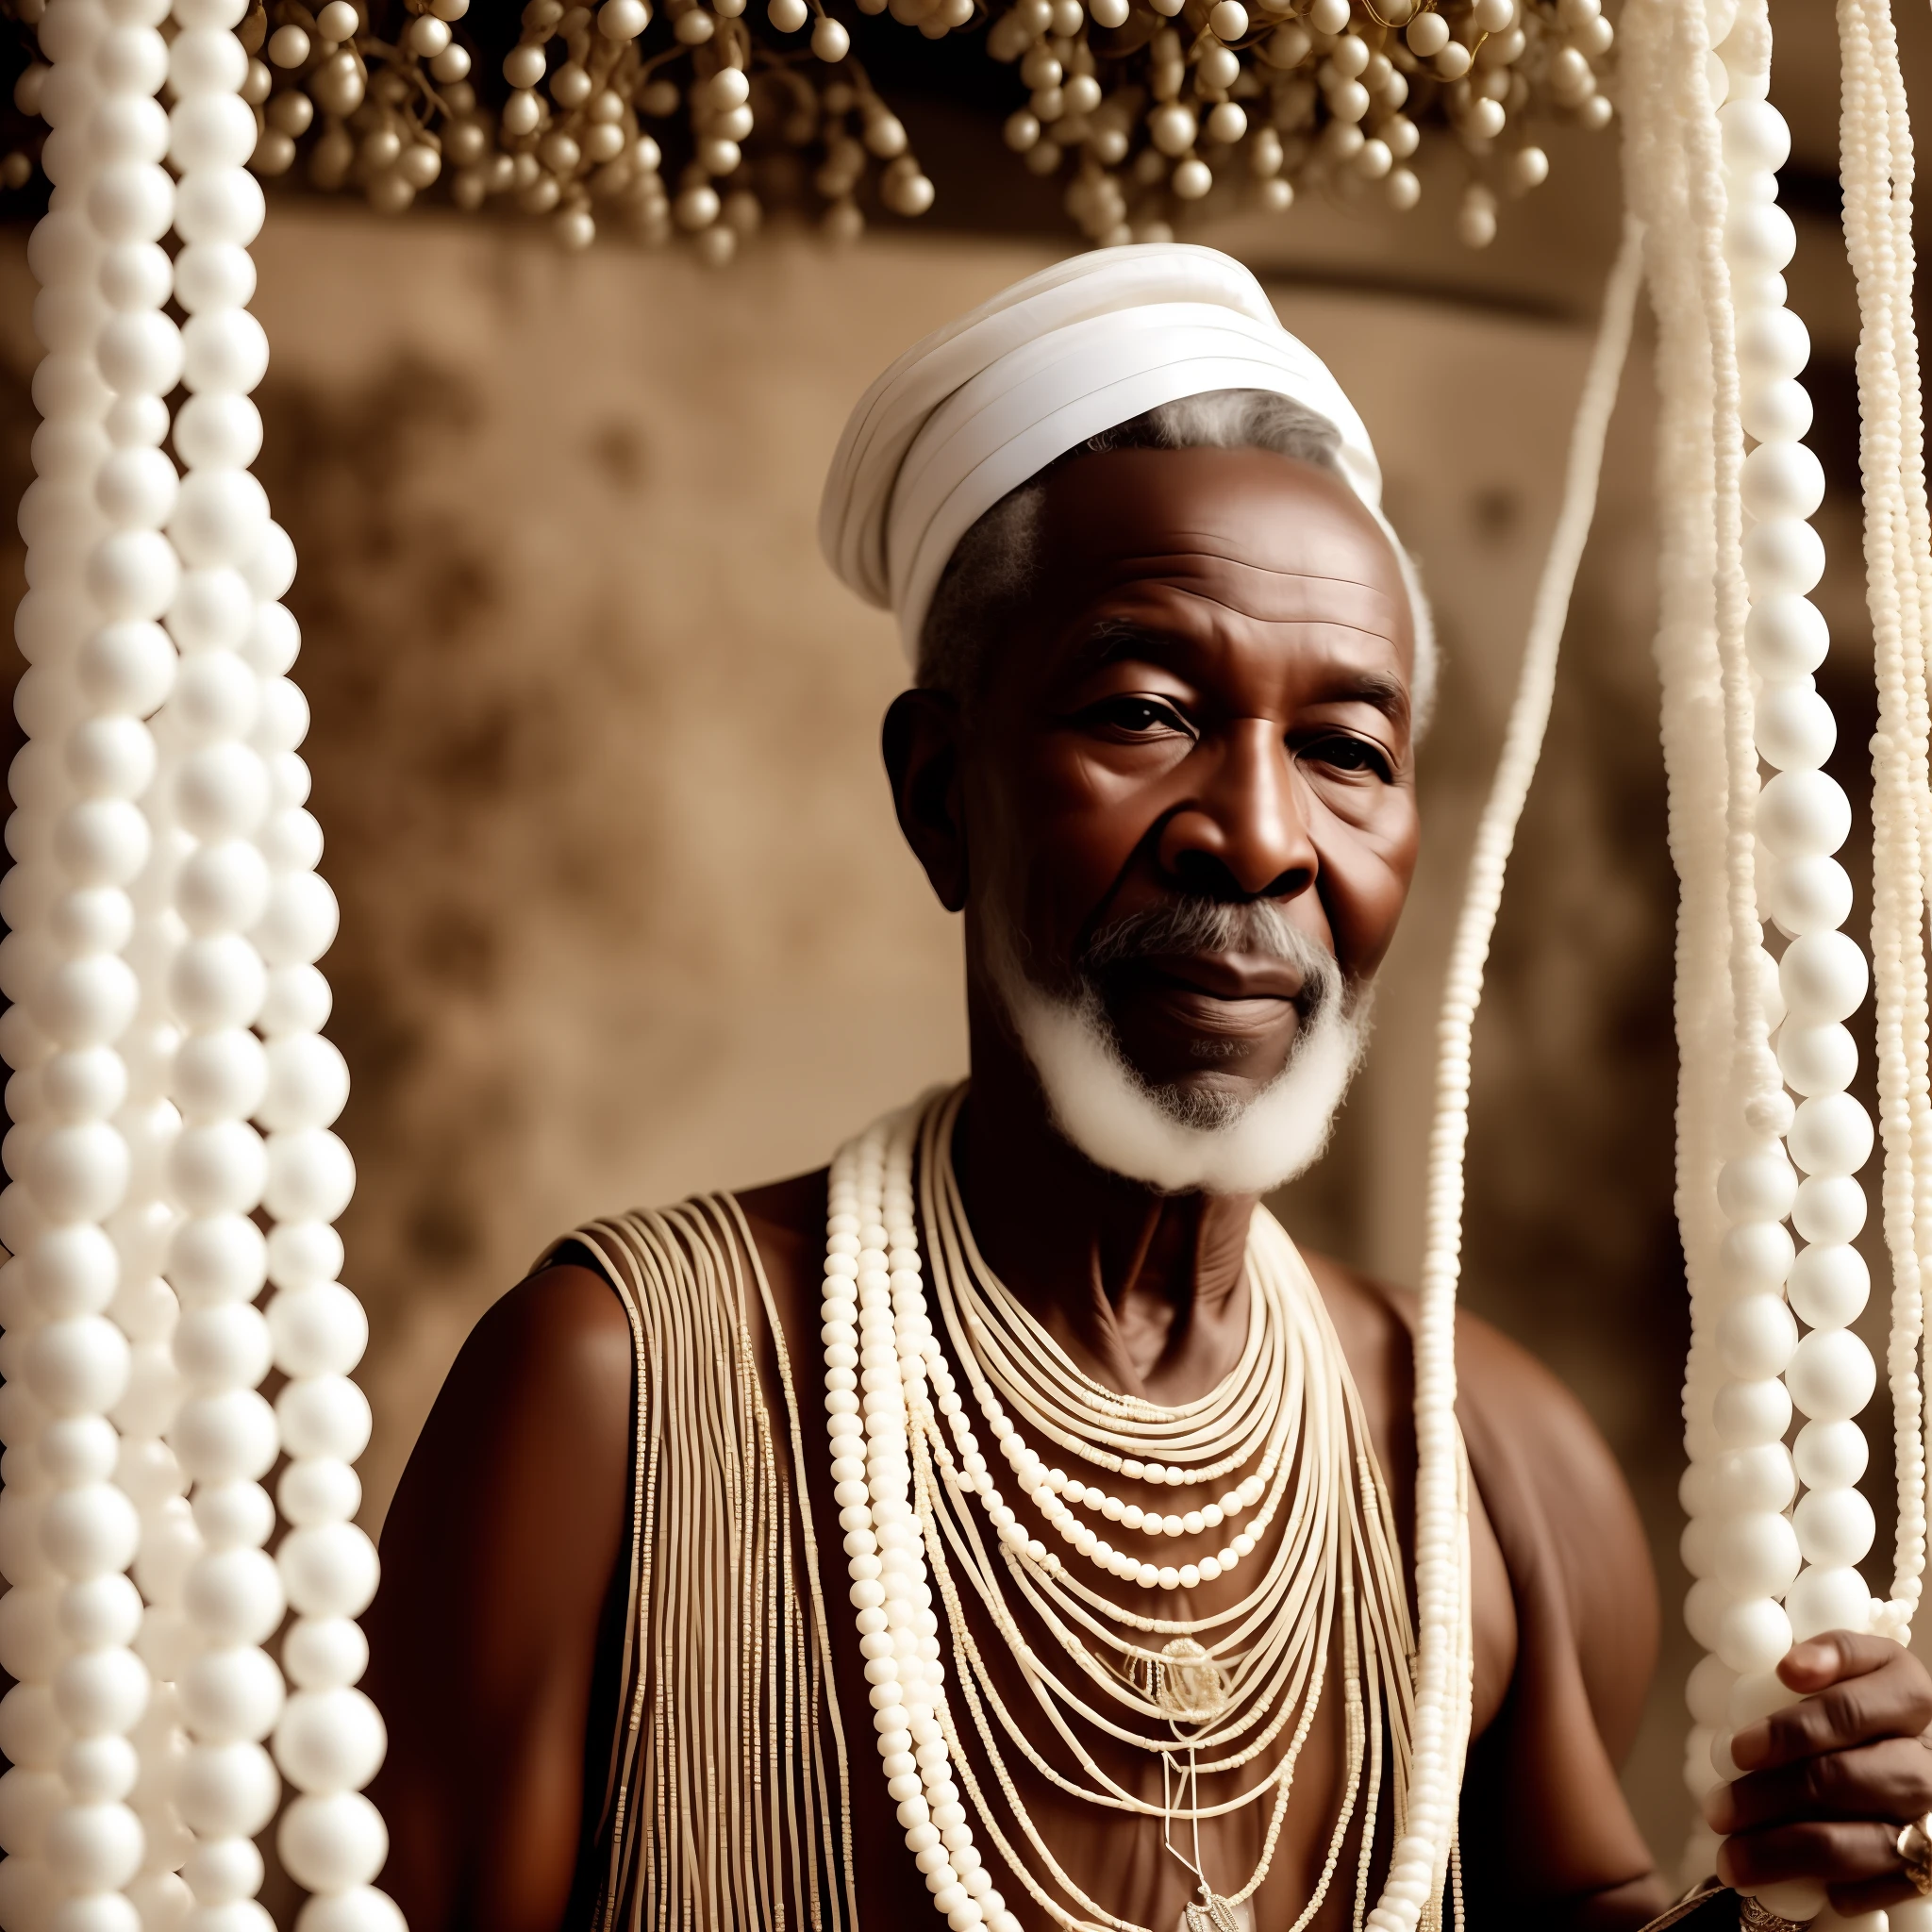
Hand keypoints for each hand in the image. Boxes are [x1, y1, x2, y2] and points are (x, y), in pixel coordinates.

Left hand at [1701, 1631, 1931, 1914]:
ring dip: (1788, 1851)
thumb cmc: (1838, 1706)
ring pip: (1865, 1842)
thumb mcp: (1830, 1667)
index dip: (1795, 1728)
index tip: (1740, 1749)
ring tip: (1730, 1857)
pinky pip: (1890, 1884)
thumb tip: (1788, 1671)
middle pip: (1847, 1778)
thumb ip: (1814, 1664)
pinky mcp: (1931, 1863)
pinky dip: (1841, 1888)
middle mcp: (1929, 1755)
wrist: (1884, 1749)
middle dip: (1774, 1796)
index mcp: (1905, 1691)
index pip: (1851, 1707)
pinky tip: (1794, 1889)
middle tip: (1718, 1810)